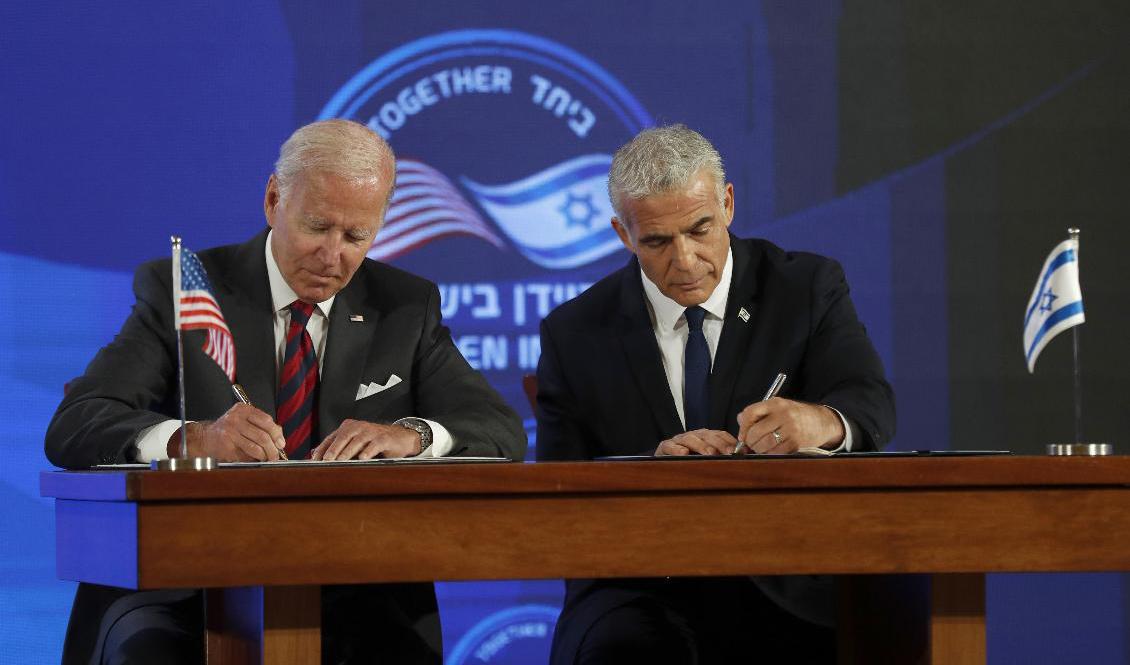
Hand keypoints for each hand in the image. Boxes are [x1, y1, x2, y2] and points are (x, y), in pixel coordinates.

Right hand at [168, 402, 285, 461]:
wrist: (205, 437)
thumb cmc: (228, 429)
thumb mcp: (244, 420)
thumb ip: (262, 425)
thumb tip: (280, 438)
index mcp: (243, 409)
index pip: (266, 420)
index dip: (277, 434)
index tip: (281, 443)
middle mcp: (236, 419)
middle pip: (262, 435)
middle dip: (272, 448)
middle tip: (276, 455)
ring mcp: (230, 432)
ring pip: (255, 447)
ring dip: (265, 455)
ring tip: (267, 458)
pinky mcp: (226, 446)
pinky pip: (245, 454)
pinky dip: (253, 459)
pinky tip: (255, 459)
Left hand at [311, 420, 420, 460]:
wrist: (400, 438)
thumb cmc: (374, 442)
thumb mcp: (355, 444)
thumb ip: (338, 448)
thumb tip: (317, 456)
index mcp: (349, 427)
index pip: (332, 437)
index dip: (323, 448)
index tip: (315, 460)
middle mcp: (359, 427)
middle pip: (343, 437)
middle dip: (333, 450)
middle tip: (326, 460)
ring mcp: (372, 431)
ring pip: (357, 440)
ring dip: (348, 452)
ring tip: (340, 461)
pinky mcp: (384, 438)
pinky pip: (374, 444)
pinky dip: (368, 451)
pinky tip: (362, 458)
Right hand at [656, 429, 737, 455]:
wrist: (664, 462)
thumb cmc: (689, 461)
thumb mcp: (707, 458)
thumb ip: (722, 455)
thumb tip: (744, 456)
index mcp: (704, 436)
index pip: (719, 434)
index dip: (730, 441)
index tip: (741, 450)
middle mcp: (693, 435)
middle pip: (707, 436)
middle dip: (719, 444)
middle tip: (729, 452)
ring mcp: (678, 440)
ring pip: (690, 439)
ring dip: (701, 446)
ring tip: (710, 454)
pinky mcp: (665, 446)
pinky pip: (670, 446)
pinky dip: (676, 449)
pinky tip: (684, 453)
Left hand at [736, 397, 843, 453]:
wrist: (821, 421)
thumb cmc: (795, 415)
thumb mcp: (777, 407)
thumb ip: (758, 413)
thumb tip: (739, 420)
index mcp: (775, 403)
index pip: (750, 413)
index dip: (742, 427)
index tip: (742, 436)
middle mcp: (783, 414)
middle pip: (755, 432)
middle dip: (750, 441)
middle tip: (751, 444)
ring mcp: (791, 429)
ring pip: (764, 444)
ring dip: (759, 449)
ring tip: (761, 447)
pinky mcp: (796, 442)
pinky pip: (775, 452)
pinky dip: (770, 454)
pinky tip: (772, 451)